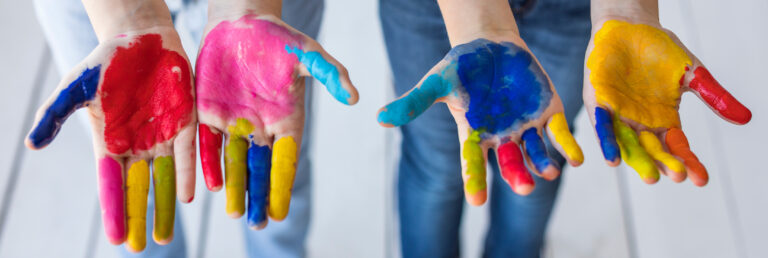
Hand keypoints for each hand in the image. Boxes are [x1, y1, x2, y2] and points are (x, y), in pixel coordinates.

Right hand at [26, 28, 195, 251]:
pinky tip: (188, 197)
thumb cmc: (105, 63)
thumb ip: (55, 115)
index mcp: (111, 143)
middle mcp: (139, 146)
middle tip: (147, 247)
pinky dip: (187, 175)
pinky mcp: (185, 122)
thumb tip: (31, 145)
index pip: (112, 185)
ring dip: (167, 206)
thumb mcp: (75, 87)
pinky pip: (187, 154)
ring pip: (165, 179)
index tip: (118, 240)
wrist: (140, 39)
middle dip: (144, 217)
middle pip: (141, 189)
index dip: (115, 211)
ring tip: (167, 234)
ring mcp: (163, 136)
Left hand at [195, 14, 358, 228]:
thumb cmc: (278, 37)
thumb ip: (330, 74)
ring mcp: (235, 122)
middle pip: (261, 168)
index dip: (282, 185)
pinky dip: (209, 165)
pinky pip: (208, 145)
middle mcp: (262, 127)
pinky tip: (210, 186)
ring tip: (235, 213)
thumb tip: (355, 97)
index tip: (281, 210)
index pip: (285, 160)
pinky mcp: (209, 113)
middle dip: (259, 196)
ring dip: (235, 187)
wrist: (241, 22)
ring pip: (234, 162)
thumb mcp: (307, 54)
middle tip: (258, 224)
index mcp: (288, 120)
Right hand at [377, 37, 582, 204]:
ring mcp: (526, 128)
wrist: (492, 46)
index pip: (473, 162)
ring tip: (550, 172)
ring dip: (543, 164)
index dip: (475, 180)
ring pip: (536, 153)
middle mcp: (501, 138)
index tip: (478, 199)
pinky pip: (560, 134)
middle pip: (510, 164)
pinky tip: (576, 158)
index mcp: (474, 135)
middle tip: (524, 187)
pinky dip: (567, 146)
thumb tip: (378, 118)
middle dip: (517, 175)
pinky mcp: (548, 114)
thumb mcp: (437, 83)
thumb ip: (413, 103)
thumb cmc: (461, 66)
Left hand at [584, 18, 751, 185]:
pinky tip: (613, 159)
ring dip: (638, 160)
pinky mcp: (599, 102)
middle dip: (664, 164)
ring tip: (650, 177)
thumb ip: (714, 97)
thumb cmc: (661, 50)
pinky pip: (602, 125)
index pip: (678, 147)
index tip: (701, 180)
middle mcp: (640, 123)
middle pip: (653, 150)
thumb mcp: (693, 74)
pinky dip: (608, 141)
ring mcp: (618, 114)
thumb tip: (746, 118)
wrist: (630, 25)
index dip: (688, 163)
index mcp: (664, 120)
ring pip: (628, 144)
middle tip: (676, 177)